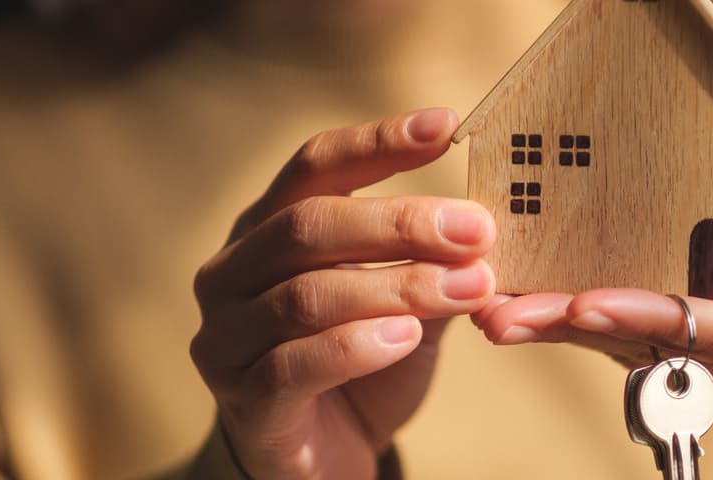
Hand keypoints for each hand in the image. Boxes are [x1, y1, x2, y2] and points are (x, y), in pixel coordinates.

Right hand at [190, 108, 495, 478]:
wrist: (320, 460)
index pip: (314, 166)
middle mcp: (231, 273)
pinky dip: (356, 346)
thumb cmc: (361, 365)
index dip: (377, 143)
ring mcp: (226, 338)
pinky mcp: (243, 403)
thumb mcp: (404, 304)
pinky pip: (294, 365)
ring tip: (469, 287)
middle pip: (308, 226)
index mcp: (265, 230)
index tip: (446, 126)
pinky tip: (407, 336)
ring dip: (398, 286)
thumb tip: (485, 222)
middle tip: (477, 229)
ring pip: (307, 296)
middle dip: (401, 222)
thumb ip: (430, 263)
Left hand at [473, 174, 712, 423]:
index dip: (655, 316)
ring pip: (631, 358)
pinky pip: (630, 351)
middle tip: (505, 313)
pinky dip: (578, 327)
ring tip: (492, 309)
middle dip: (578, 331)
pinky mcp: (694, 374)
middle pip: (656, 354)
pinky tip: (524, 306)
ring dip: (561, 332)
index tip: (590, 298)